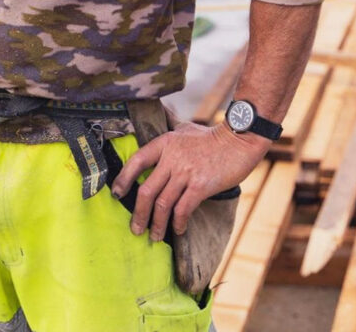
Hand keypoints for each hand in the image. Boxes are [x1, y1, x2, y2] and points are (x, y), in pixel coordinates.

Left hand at [111, 120, 268, 241]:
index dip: (124, 178)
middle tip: (135, 228)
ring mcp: (186, 172)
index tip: (117, 194)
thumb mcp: (184, 128)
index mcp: (165, 143)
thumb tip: (157, 118)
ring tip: (154, 236)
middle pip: (146, 189)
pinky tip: (177, 229)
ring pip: (163, 203)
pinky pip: (183, 209)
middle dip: (139, 213)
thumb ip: (169, 129)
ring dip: (156, 224)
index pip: (137, 161)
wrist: (238, 141)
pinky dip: (178, 222)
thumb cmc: (211, 137)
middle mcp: (172, 158)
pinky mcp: (201, 185)